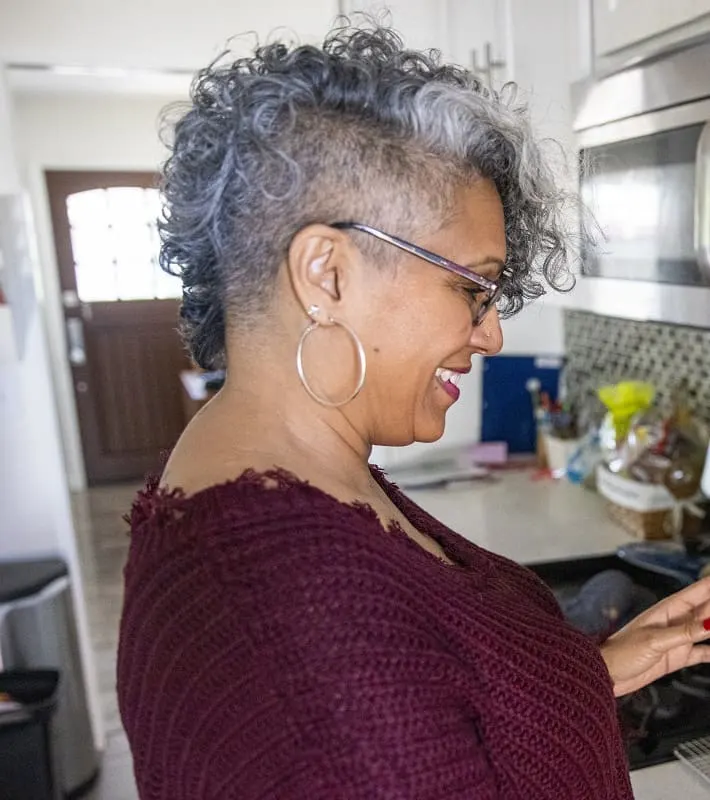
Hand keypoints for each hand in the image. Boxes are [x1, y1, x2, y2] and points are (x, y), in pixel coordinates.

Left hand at [600, 576, 709, 696]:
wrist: (608, 674)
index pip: (699, 591)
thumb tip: (709, 623)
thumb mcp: (654, 640)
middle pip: (708, 608)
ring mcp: (678, 639)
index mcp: (668, 610)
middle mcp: (675, 621)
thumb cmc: (621, 652)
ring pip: (708, 629)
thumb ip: (684, 633)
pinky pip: (702, 652)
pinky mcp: (677, 657)